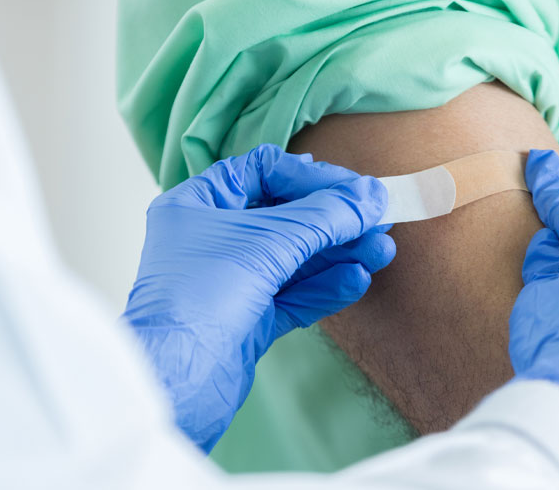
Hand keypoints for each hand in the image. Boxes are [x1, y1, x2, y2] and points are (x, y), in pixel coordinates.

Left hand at [123, 144, 394, 451]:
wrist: (176, 385)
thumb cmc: (197, 301)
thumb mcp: (267, 242)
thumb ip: (323, 216)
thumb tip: (369, 196)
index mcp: (197, 205)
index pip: (262, 173)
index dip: (310, 177)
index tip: (353, 189)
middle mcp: (212, 240)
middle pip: (285, 216)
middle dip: (334, 220)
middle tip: (378, 221)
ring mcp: (230, 282)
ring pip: (294, 259)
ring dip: (339, 254)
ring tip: (381, 251)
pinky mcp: (246, 321)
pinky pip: (294, 295)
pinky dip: (326, 287)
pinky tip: (357, 279)